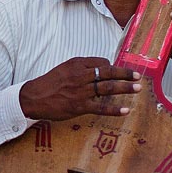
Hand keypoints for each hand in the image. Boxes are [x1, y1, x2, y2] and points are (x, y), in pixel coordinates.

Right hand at [19, 57, 138, 122]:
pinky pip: (101, 108)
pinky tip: (125, 110)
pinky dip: (114, 109)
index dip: (111, 67)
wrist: (33, 98)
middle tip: (138, 76)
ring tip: (137, 88)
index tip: (117, 72)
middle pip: (109, 73)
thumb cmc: (49, 83)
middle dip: (125, 74)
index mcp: (77, 64)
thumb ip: (81, 68)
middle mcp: (80, 76)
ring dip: (125, 87)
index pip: (102, 62)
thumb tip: (101, 69)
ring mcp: (81, 92)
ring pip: (108, 88)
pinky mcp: (79, 106)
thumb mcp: (64, 68)